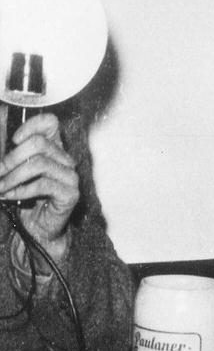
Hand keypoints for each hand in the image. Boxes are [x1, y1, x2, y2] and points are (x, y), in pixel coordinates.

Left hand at [1, 112, 81, 261]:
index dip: (31, 126)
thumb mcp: (13, 169)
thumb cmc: (25, 197)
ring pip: (39, 164)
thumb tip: (0, 137)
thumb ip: (9, 153)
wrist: (37, 227)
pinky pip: (43, 185)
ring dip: (13, 176)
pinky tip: (11, 196)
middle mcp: (65, 160)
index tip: (14, 141)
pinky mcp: (70, 194)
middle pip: (39, 143)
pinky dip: (21, 190)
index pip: (51, 123)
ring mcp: (70, 177)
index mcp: (54, 149)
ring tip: (1, 187)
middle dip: (12, 158)